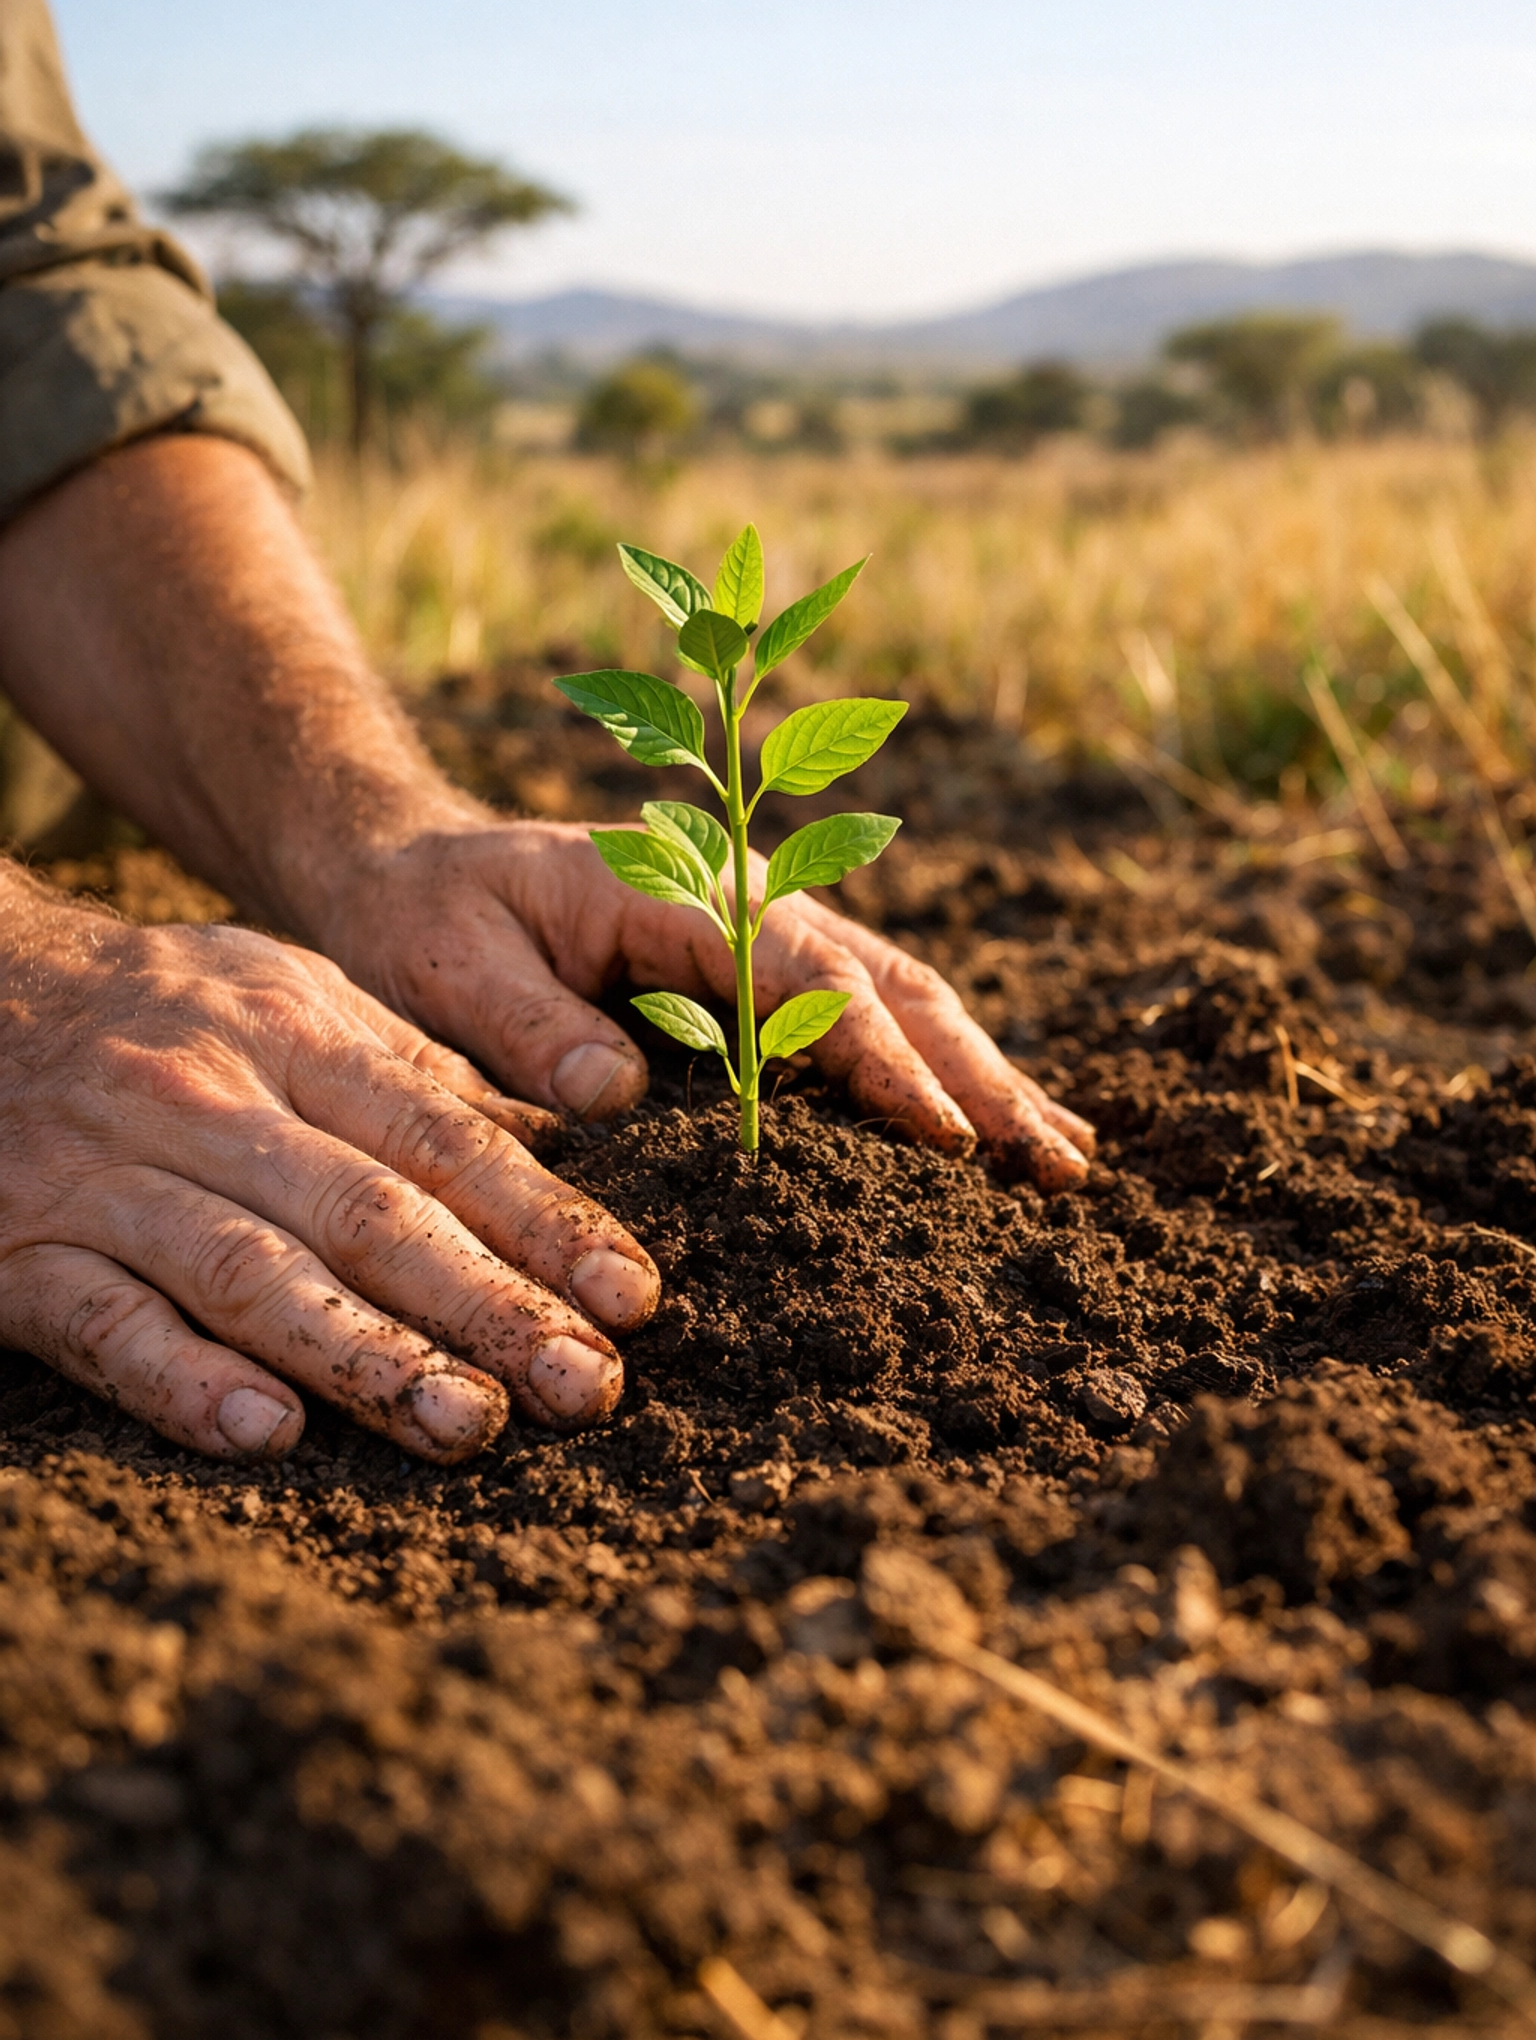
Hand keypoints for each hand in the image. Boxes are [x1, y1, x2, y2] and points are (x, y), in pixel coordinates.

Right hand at [0, 874, 658, 1461]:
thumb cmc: (160, 1007)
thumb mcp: (288, 996)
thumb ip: (413, 1070)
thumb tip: (561, 1140)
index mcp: (289, 1032)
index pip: (438, 1135)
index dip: (541, 1219)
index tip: (630, 1297)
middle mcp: (207, 1099)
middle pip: (366, 1210)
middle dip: (487, 1303)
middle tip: (587, 1386)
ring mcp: (108, 1179)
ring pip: (250, 1271)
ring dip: (366, 1355)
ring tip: (470, 1424)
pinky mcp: (19, 1256)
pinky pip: (106, 1326)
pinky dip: (185, 1381)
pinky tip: (265, 1433)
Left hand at [320, 820, 1095, 1189]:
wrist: (410, 875)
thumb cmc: (423, 920)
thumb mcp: (445, 965)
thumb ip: (525, 1024)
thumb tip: (616, 1093)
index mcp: (682, 890)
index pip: (805, 978)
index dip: (879, 1061)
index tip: (945, 1139)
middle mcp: (746, 903)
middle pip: (890, 987)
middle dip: (977, 1076)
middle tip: (1057, 1164)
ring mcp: (765, 939)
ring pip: (903, 1004)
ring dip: (984, 1079)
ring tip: (1066, 1158)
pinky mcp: (762, 980)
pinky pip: (871, 1023)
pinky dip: (942, 1076)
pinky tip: (1000, 1133)